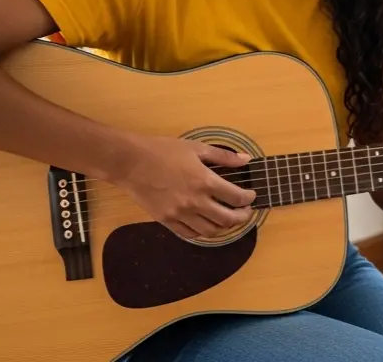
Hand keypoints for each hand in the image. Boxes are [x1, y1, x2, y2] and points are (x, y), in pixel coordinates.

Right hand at [113, 135, 256, 239]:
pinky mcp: (166, 221)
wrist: (131, 163)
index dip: (248, 199)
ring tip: (229, 219)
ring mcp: (180, 214)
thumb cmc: (163, 151)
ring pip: (210, 231)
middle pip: (227, 220)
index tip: (251, 196)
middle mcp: (195, 202)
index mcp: (205, 182)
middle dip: (242, 217)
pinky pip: (190, 234)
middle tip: (246, 212)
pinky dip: (202, 232)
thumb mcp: (196, 148)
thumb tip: (245, 159)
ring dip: (224, 227)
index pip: (236, 197)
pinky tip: (206, 224)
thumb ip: (223, 156)